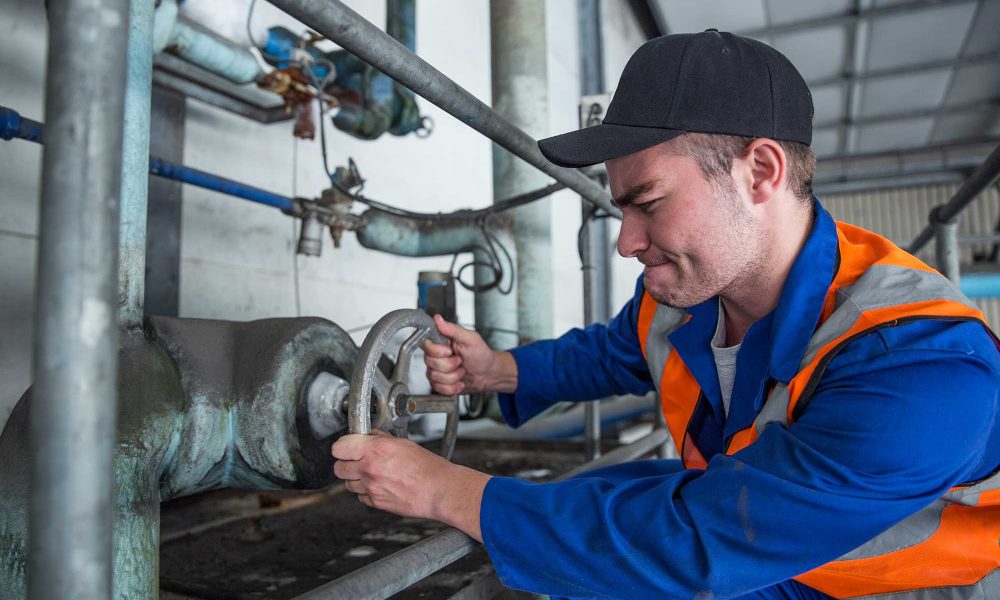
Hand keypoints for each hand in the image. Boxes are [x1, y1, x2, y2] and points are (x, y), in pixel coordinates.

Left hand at [332, 431, 488, 540]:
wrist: (439, 490)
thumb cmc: (427, 467)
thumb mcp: (404, 444)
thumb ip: (381, 439)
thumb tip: (370, 435)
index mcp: (376, 450)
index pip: (339, 448)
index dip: (342, 447)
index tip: (346, 447)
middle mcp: (370, 469)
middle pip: (338, 468)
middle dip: (346, 464)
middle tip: (357, 461)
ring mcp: (371, 488)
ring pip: (348, 484)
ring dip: (356, 479)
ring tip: (372, 474)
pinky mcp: (376, 503)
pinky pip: (361, 497)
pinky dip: (366, 492)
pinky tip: (380, 485)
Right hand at [422, 315, 516, 394]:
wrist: (488, 374)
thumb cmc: (482, 355)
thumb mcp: (470, 339)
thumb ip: (453, 329)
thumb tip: (438, 319)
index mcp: (441, 343)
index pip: (426, 346)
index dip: (438, 351)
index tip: (450, 351)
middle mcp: (436, 356)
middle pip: (430, 363)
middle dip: (450, 365)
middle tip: (460, 361)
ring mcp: (437, 371)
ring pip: (435, 377)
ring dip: (453, 377)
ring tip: (462, 371)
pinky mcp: (440, 384)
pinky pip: (439, 389)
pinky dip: (453, 387)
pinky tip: (459, 381)